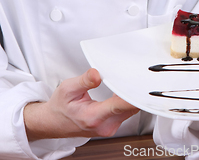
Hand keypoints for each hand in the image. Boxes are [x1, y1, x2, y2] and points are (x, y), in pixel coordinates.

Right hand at [24, 68, 138, 140]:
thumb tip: (97, 74)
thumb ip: (84, 81)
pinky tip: (126, 90)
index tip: (142, 86)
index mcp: (93, 117)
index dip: (132, 96)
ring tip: (133, 80)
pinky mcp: (112, 125)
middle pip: (129, 108)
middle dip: (135, 92)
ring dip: (132, 96)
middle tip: (139, 74)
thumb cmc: (60, 107)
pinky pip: (127, 112)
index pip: (119, 106)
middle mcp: (104, 125)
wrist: (53, 122)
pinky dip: (128, 100)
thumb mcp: (67, 89)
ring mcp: (110, 127)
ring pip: (130, 110)